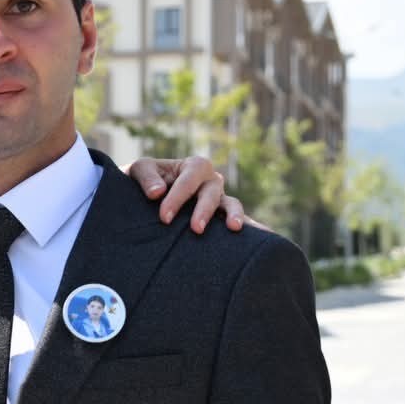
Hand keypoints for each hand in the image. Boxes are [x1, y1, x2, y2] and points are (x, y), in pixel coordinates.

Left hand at [126, 154, 250, 234]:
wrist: (143, 197)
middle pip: (213, 192)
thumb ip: (146, 177)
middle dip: (204, 210)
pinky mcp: (221, 217)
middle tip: (196, 228)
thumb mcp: (139, 170)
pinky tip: (266, 236)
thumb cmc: (144, 180)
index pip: (190, 178)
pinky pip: (239, 221)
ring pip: (231, 204)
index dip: (179, 196)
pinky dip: (252, 228)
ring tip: (234, 228)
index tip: (165, 217)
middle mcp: (210, 181)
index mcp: (193, 166)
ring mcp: (219, 199)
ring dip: (234, 215)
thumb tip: (157, 192)